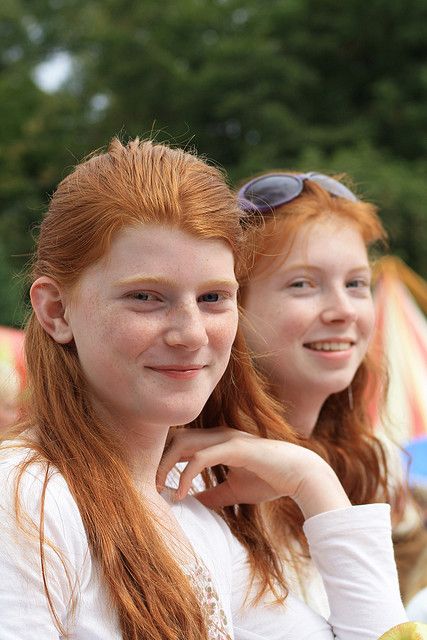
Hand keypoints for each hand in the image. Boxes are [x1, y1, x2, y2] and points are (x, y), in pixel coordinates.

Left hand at [157, 427, 350, 518]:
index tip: (155, 483)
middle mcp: (218, 435)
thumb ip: (214, 494)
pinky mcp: (234, 447)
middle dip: (157, 459)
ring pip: (183, 442)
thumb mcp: (235, 491)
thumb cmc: (270, 480)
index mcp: (217, 442)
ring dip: (165, 465)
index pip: (181, 442)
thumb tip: (195, 503)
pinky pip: (200, 458)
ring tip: (159, 488)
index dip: (163, 459)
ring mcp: (226, 438)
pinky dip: (186, 476)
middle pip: (175, 438)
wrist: (300, 475)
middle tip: (150, 486)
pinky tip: (182, 495)